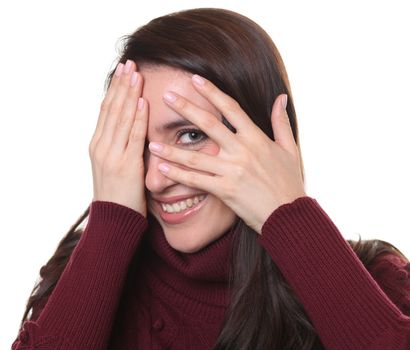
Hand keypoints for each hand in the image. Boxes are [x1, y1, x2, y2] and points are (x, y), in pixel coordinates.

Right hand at [88, 60, 147, 215]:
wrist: (114, 220)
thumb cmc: (118, 195)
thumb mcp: (114, 166)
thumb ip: (120, 147)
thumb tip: (132, 130)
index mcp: (98, 145)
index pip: (107, 110)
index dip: (115, 89)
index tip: (123, 71)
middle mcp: (101, 146)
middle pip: (112, 108)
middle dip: (121, 84)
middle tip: (129, 62)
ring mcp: (111, 154)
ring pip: (121, 117)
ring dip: (129, 94)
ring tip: (136, 73)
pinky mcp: (125, 164)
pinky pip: (133, 136)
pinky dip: (137, 117)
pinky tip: (142, 101)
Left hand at [147, 74, 305, 232]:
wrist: (288, 214)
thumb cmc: (289, 182)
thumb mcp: (289, 149)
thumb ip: (281, 122)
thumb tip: (280, 97)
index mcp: (256, 138)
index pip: (230, 108)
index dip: (211, 92)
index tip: (195, 79)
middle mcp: (242, 151)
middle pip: (209, 124)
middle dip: (186, 109)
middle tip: (166, 96)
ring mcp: (232, 171)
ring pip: (196, 157)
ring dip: (172, 149)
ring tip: (152, 142)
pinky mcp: (225, 190)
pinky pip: (196, 180)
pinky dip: (178, 174)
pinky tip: (162, 168)